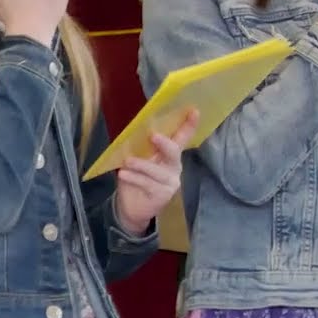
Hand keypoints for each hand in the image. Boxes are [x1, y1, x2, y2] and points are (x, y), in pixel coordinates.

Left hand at [113, 108, 198, 235]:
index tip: (194, 110)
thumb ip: (141, 146)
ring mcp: (170, 182)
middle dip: (165, 143)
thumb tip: (134, 128)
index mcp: (170, 153)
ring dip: (141, 165)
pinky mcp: (163, 195)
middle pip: (174, 152)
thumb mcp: (138, 158)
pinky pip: (147, 184)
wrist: (131, 207)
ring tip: (127, 162)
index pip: (183, 137)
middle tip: (153, 136)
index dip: (189, 124)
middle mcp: (174, 166)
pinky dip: (134, 178)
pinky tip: (123, 174)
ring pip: (157, 171)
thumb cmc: (135, 177)